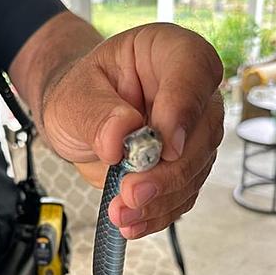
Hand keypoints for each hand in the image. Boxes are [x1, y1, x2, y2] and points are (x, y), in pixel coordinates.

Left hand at [41, 23, 224, 239]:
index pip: (193, 71)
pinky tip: (133, 222)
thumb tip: (120, 137)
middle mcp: (192, 89)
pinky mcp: (186, 164)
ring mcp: (194, 129)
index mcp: (170, 52)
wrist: (78, 118)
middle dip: (168, 170)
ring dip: (160, 198)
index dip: (183, 110)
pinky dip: (159, 212)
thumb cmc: (79, 95)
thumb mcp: (73, 98)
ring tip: (122, 213)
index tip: (165, 147)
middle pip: (201, 131)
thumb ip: (97, 115)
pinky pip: (184, 192)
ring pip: (195, 168)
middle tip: (132, 192)